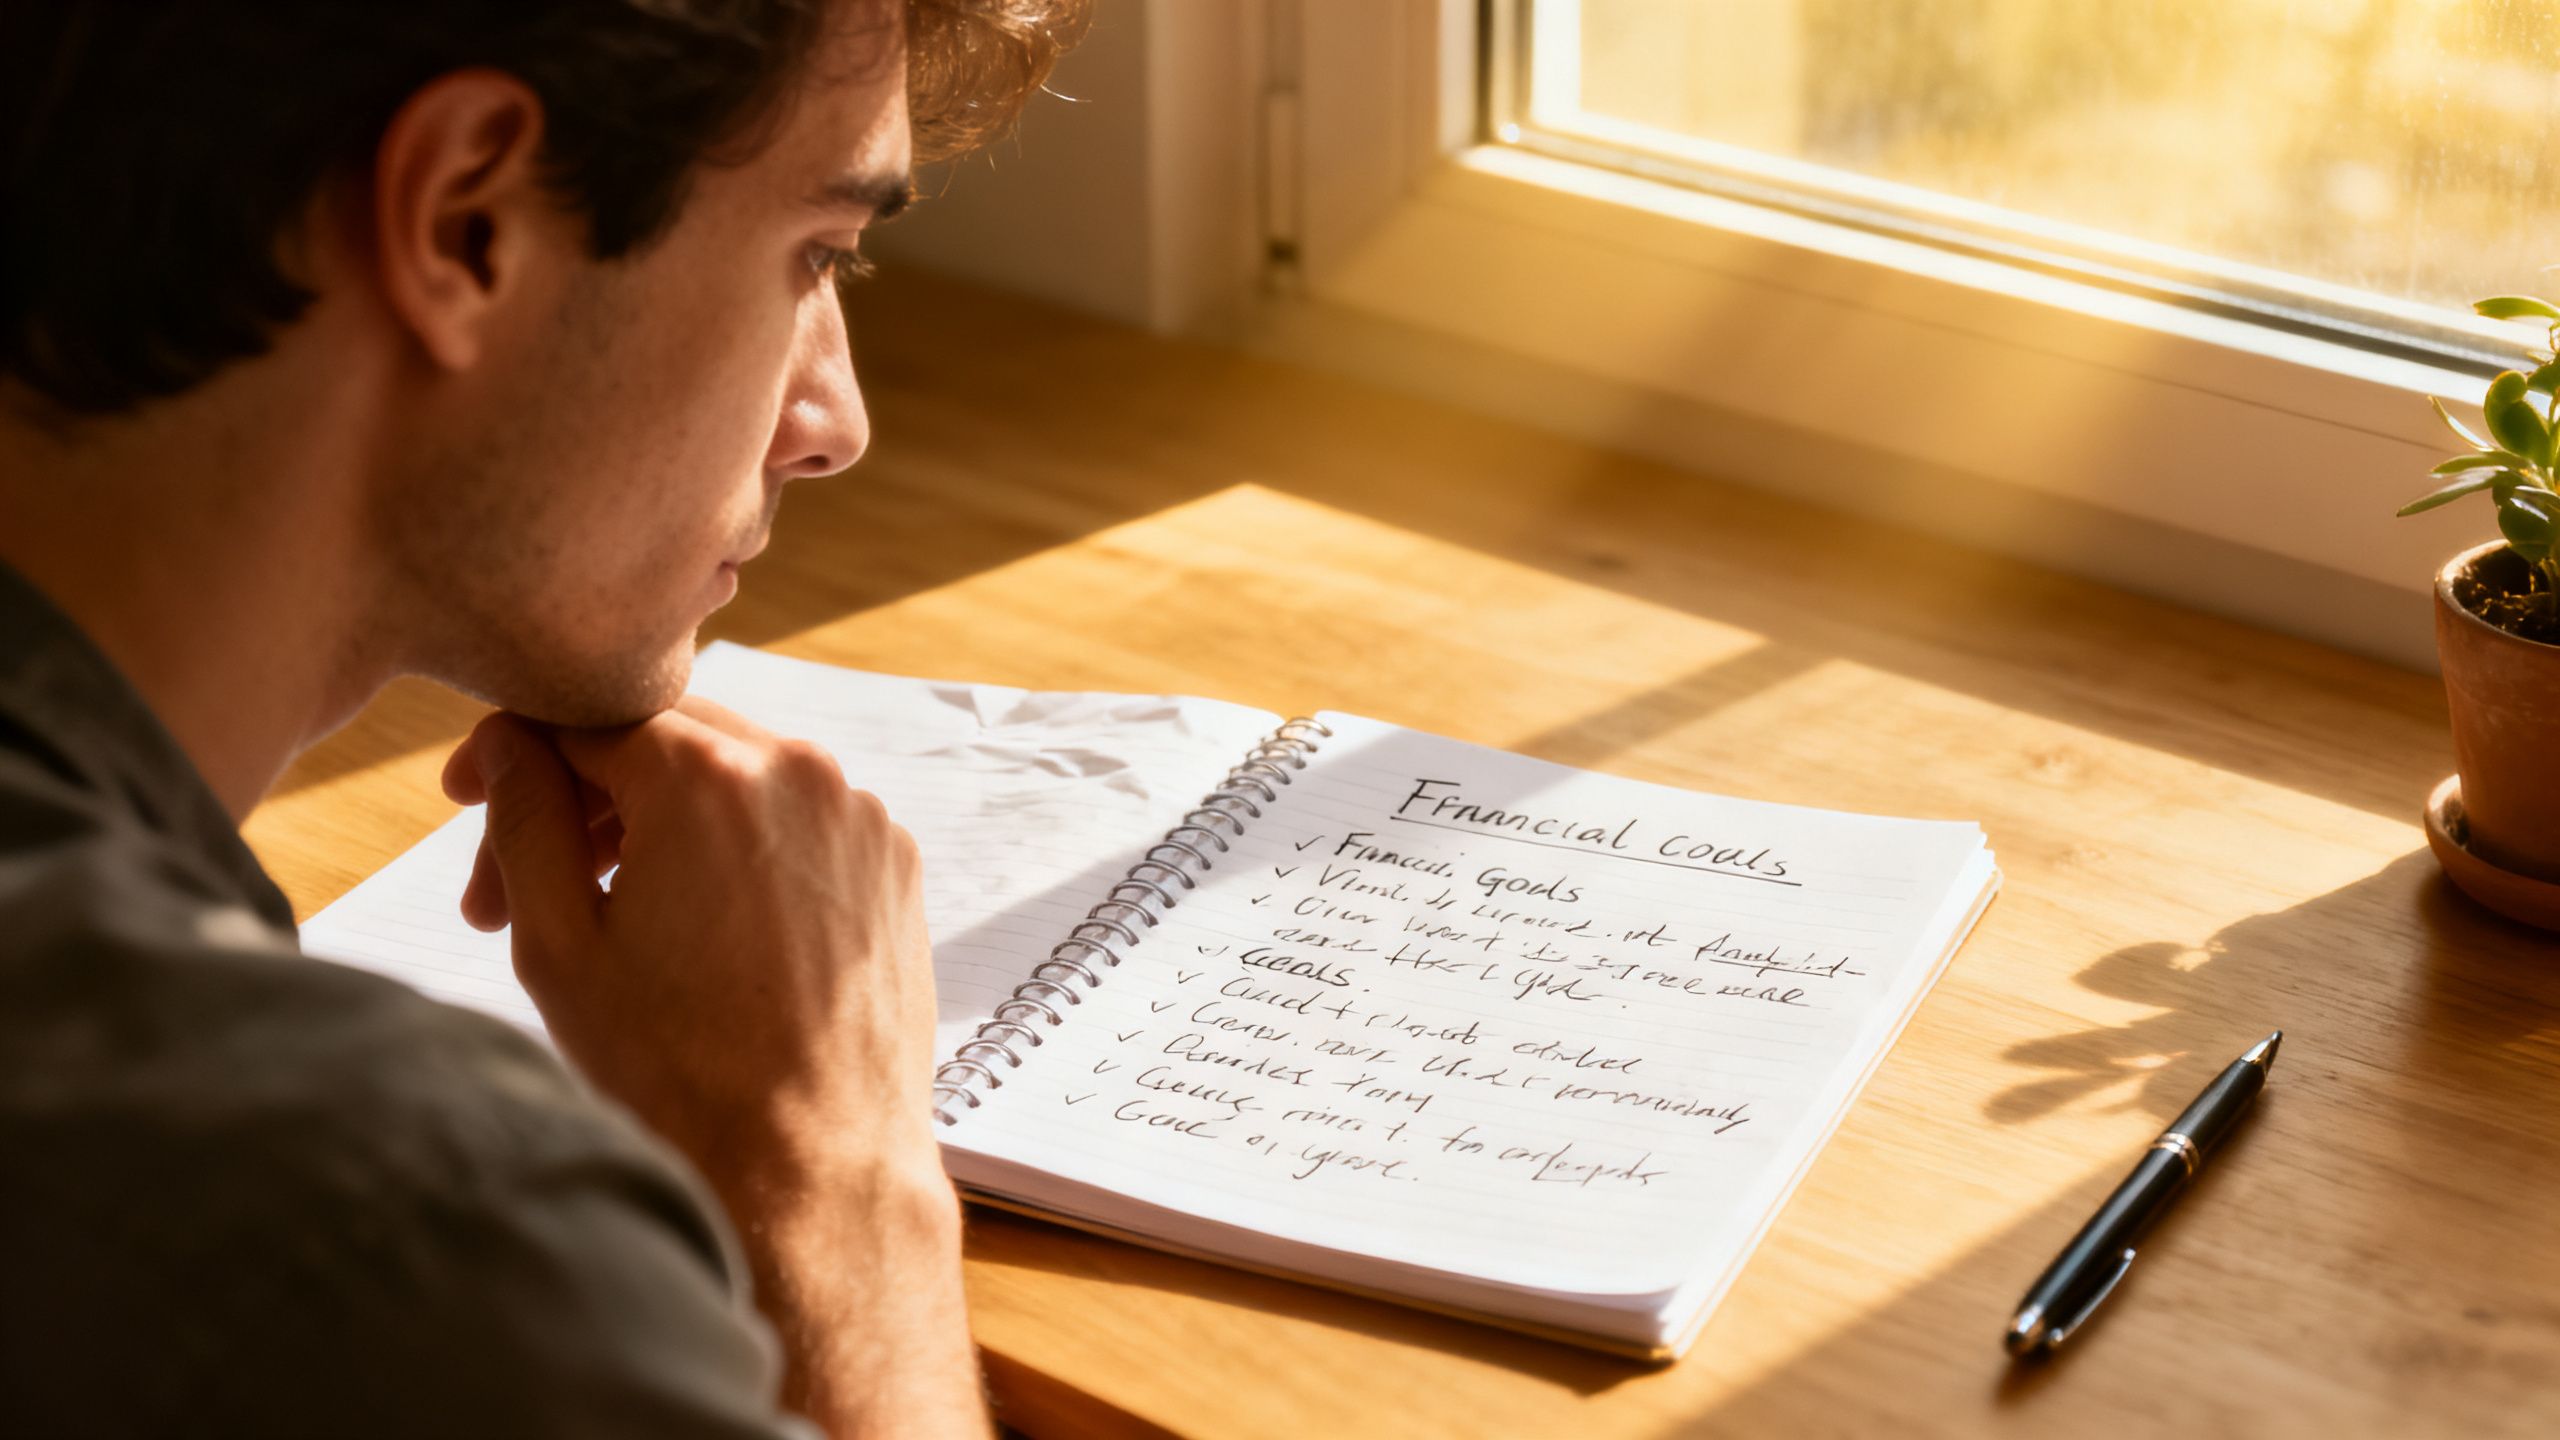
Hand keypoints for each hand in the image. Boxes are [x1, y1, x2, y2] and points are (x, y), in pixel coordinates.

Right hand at [442, 702, 983, 1436]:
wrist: (814, 1163)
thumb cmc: (679, 1072)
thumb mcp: (559, 943)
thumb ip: (524, 818)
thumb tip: (511, 742)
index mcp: (709, 774)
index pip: (581, 716)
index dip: (510, 754)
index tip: (469, 804)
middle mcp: (799, 770)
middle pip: (657, 738)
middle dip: (577, 796)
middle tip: (514, 883)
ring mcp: (859, 814)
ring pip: (728, 776)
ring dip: (651, 823)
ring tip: (600, 917)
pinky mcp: (894, 861)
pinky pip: (791, 820)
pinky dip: (730, 850)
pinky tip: (690, 930)